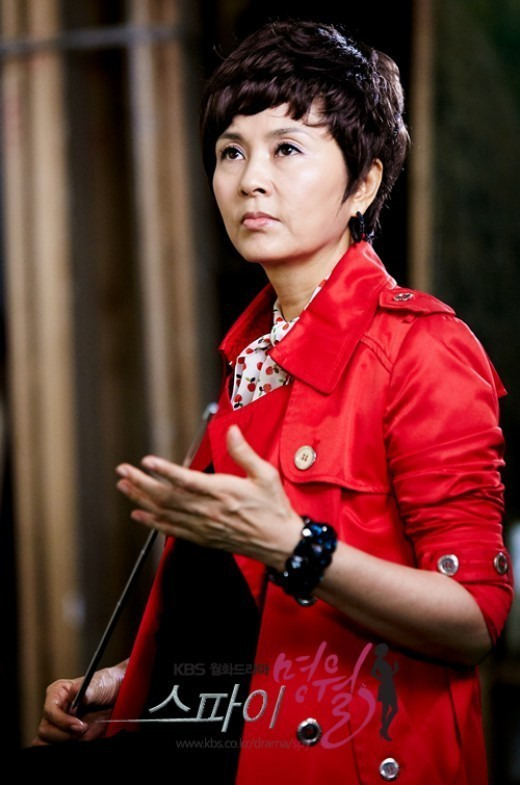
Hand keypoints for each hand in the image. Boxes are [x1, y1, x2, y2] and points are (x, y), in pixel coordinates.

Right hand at [32, 660, 127, 744]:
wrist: (118, 695)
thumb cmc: (106, 684)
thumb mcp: (99, 684)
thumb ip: (87, 690)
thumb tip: (74, 692)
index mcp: (57, 694)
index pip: (49, 711)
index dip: (62, 721)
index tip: (79, 725)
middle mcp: (55, 710)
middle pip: (45, 730)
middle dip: (63, 735)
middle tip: (83, 730)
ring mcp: (59, 725)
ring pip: (47, 742)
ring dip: (64, 742)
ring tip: (83, 733)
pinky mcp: (66, 737)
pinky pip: (57, 746)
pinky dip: (66, 746)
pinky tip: (79, 740)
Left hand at [116, 425, 301, 570]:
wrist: (280, 542)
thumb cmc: (273, 508)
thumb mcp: (265, 474)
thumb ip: (244, 452)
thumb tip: (232, 430)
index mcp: (224, 492)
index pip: (187, 481)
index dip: (165, 471)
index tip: (147, 461)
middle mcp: (209, 510)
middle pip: (168, 497)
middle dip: (142, 483)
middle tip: (123, 470)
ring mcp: (204, 526)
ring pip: (165, 513)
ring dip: (141, 499)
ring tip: (123, 486)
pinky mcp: (203, 537)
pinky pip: (172, 530)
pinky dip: (152, 522)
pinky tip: (139, 514)